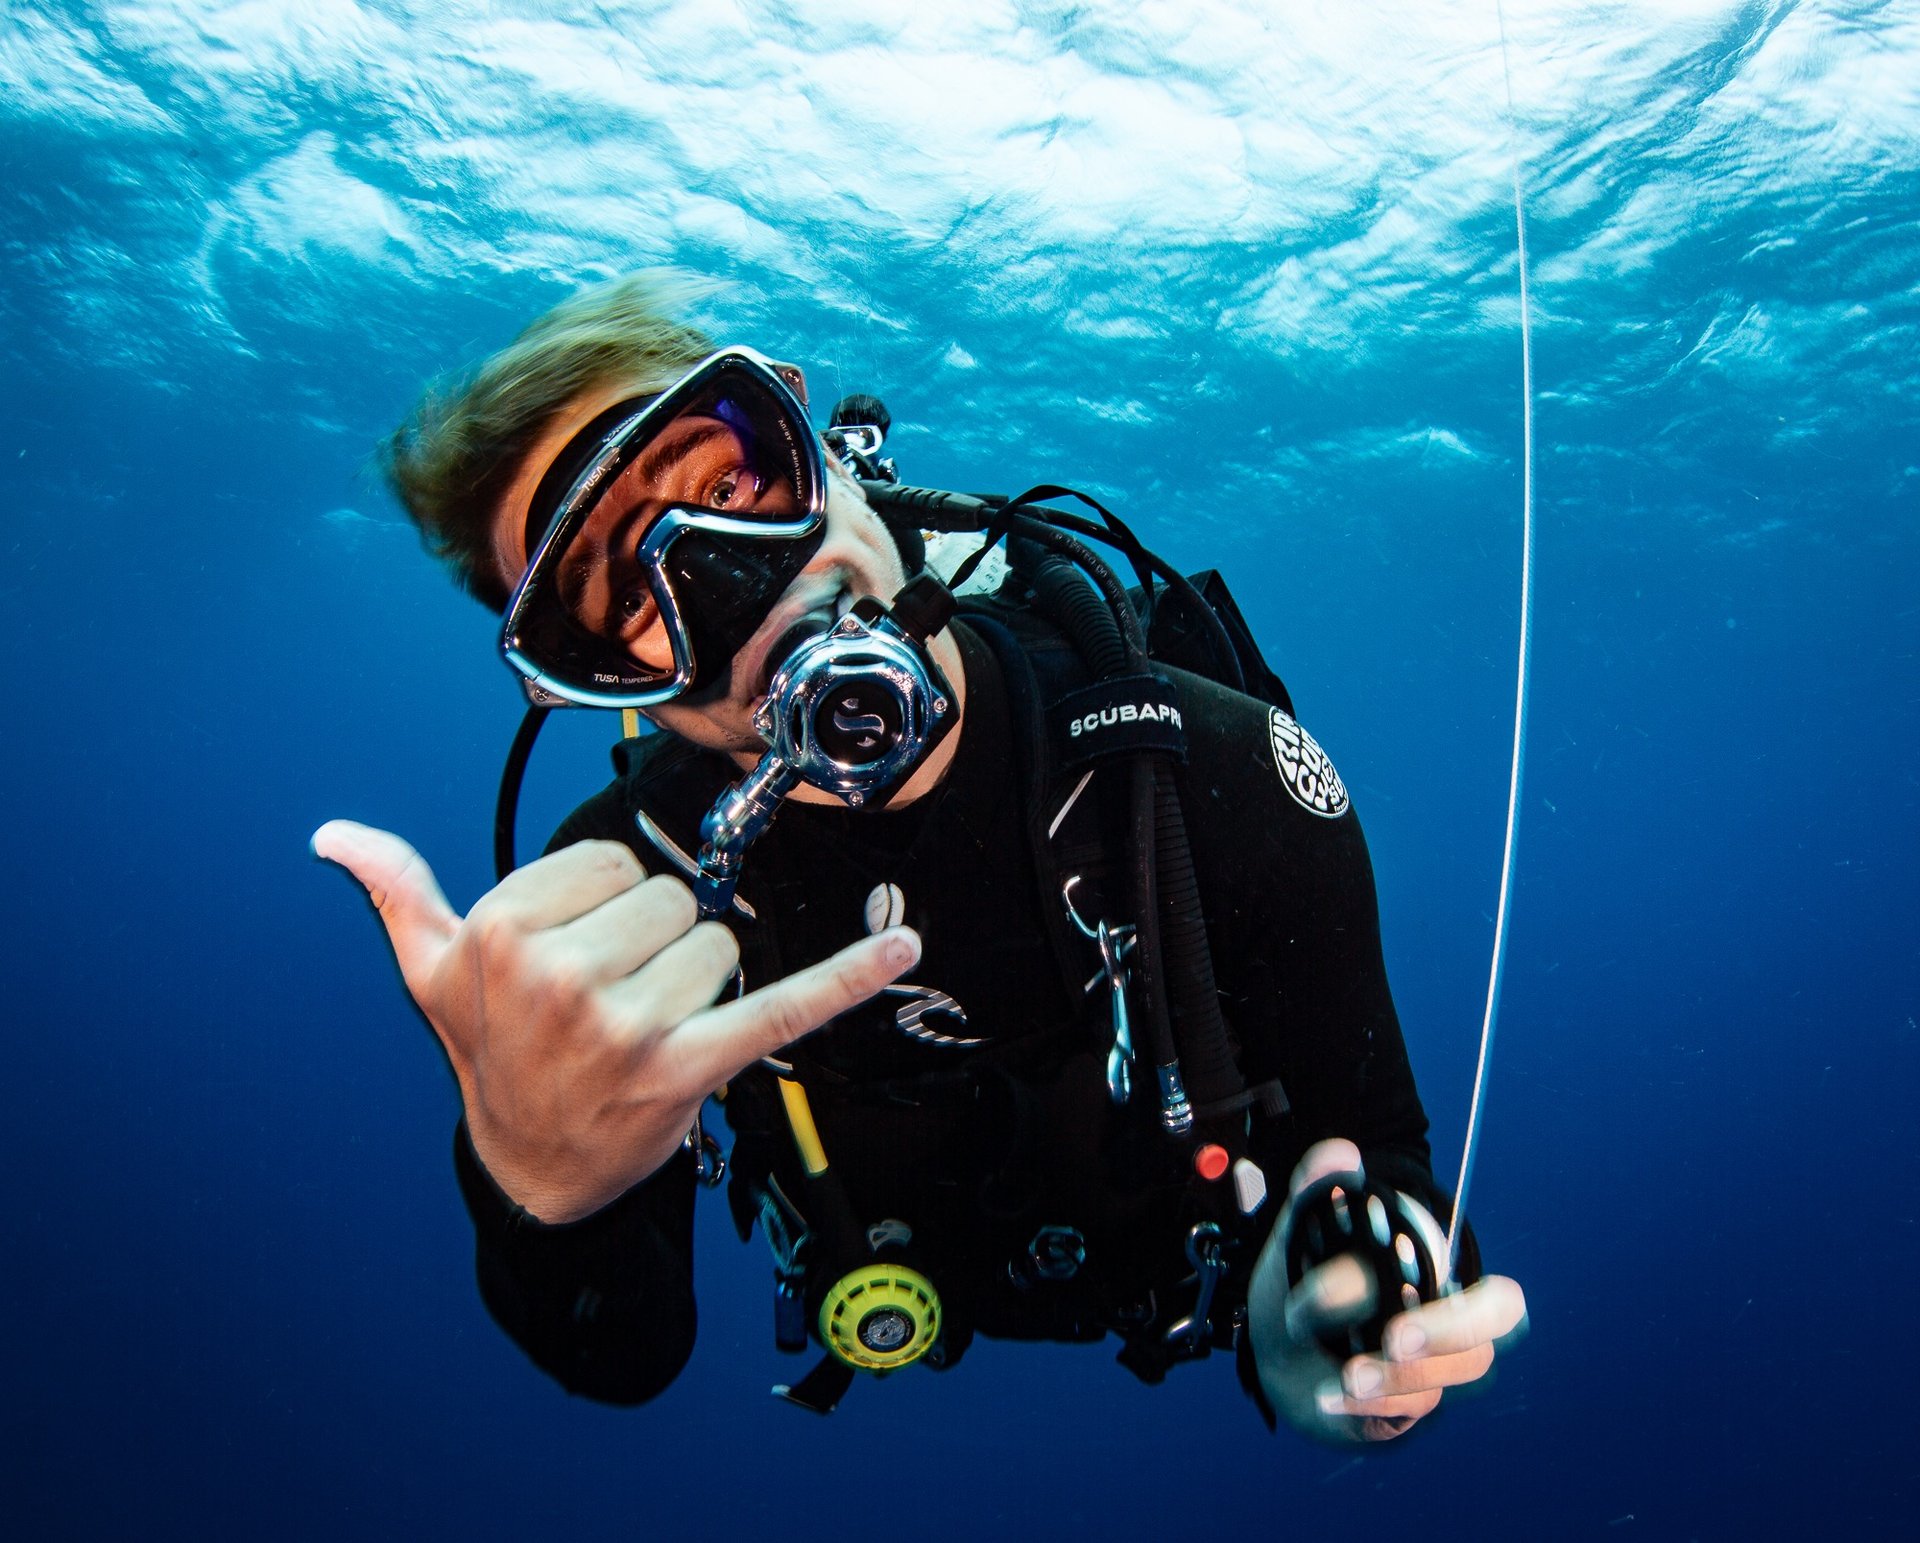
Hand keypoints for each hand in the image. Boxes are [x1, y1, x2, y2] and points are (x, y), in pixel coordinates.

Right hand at [313, 819, 919, 1222]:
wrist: (530, 1168)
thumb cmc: (491, 1057)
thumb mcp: (433, 976)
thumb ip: (398, 894)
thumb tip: (334, 836)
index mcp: (506, 932)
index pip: (611, 862)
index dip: (603, 905)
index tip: (575, 952)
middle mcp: (564, 976)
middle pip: (669, 900)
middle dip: (651, 942)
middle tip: (610, 998)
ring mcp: (629, 1026)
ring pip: (719, 944)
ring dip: (696, 980)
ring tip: (643, 1025)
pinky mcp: (692, 1066)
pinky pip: (784, 1008)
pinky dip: (848, 977)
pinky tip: (902, 948)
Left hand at [1248, 1138, 1526, 1442]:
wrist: (1274, 1336)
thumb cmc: (1308, 1274)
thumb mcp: (1307, 1229)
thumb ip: (1321, 1186)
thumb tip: (1342, 1155)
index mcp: (1442, 1288)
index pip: (1501, 1308)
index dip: (1469, 1318)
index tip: (1405, 1320)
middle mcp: (1443, 1342)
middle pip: (1478, 1359)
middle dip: (1435, 1353)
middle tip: (1389, 1343)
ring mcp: (1422, 1384)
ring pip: (1435, 1395)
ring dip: (1393, 1387)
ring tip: (1342, 1379)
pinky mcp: (1395, 1416)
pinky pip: (1399, 1422)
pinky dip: (1363, 1411)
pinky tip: (1326, 1398)